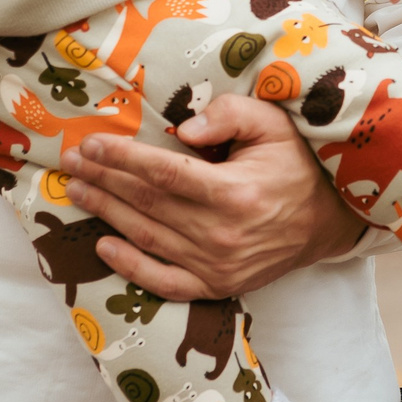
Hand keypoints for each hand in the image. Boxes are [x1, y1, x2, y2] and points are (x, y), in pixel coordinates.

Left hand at [57, 94, 365, 299]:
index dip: (123, 158)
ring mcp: (218, 266)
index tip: (92, 144)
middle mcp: (221, 234)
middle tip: (72, 163)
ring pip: (147, 237)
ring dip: (107, 214)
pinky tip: (104, 245)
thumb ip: (228, 116)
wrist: (329, 219)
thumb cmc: (297, 164)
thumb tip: (180, 131)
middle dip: (104, 180)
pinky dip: (131, 266)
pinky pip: (164, 281)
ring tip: (78, 192)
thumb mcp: (273, 124)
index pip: (163, 173)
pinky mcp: (218, 286)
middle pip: (147, 204)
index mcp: (234, 192)